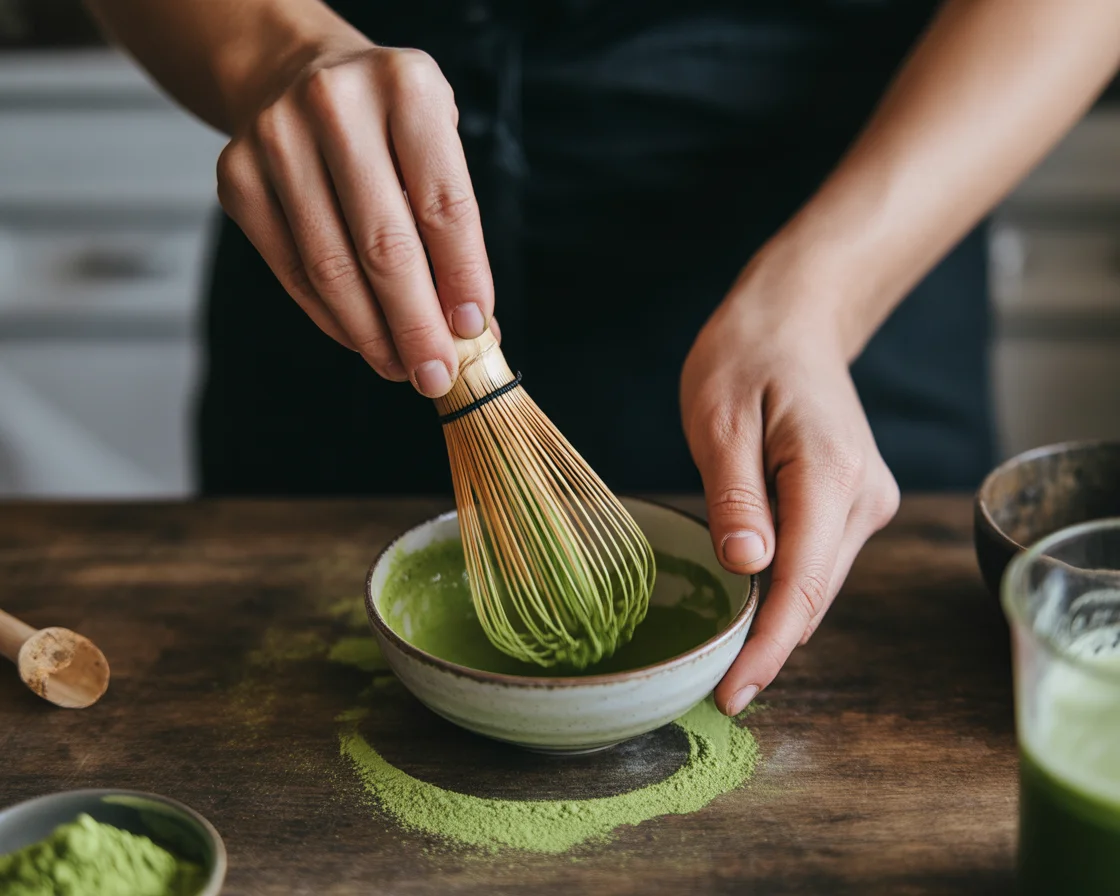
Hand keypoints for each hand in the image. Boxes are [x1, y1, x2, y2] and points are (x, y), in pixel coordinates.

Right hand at [216, 35, 493, 396]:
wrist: (294, 72)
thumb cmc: (386, 123)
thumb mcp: (435, 145)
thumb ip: (452, 229)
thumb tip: (472, 329)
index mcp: (406, 88)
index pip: (444, 205)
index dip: (462, 278)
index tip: (475, 331)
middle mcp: (335, 105)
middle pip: (384, 245)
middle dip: (416, 324)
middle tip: (436, 374)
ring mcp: (276, 139)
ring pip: (332, 267)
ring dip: (372, 333)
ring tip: (402, 367)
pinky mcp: (236, 176)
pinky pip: (293, 271)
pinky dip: (332, 318)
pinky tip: (362, 339)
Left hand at [680, 262, 899, 715]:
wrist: (794, 319)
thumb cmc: (748, 357)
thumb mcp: (720, 419)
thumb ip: (735, 495)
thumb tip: (748, 571)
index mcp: (830, 476)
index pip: (802, 587)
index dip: (765, 649)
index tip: (730, 694)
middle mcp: (863, 498)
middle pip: (814, 596)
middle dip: (765, 644)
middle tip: (707, 685)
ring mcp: (865, 502)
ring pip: (817, 585)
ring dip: (773, 618)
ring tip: (719, 654)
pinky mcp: (853, 503)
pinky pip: (817, 561)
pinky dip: (783, 588)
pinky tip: (747, 601)